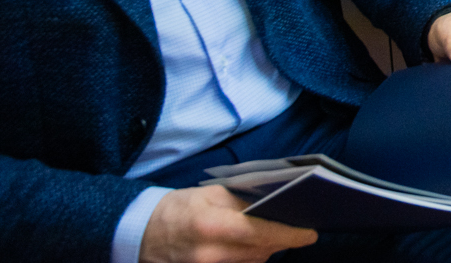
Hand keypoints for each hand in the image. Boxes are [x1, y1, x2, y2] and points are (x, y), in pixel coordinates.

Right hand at [140, 186, 316, 262]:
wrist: (140, 234)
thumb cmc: (177, 207)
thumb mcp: (211, 194)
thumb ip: (244, 201)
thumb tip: (276, 206)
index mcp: (213, 226)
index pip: (261, 233)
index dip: (290, 235)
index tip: (310, 234)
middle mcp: (211, 254)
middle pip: (260, 251)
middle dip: (280, 240)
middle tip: (295, 228)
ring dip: (265, 250)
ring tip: (272, 233)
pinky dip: (249, 258)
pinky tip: (251, 246)